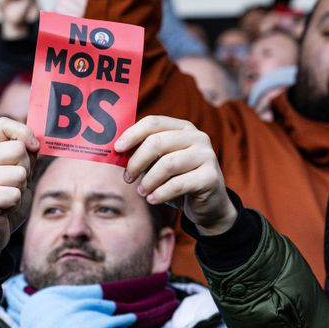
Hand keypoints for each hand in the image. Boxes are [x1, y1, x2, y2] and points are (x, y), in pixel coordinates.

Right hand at [0, 118, 39, 279]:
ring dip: (21, 189)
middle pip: (17, 149)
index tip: (34, 147)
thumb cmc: (4, 203)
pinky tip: (4, 209)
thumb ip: (25, 157)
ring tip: (8, 198)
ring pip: (20, 174)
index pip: (3, 124)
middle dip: (26, 168)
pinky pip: (15, 194)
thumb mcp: (16, 175)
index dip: (23, 132)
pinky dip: (15, 204)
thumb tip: (38, 140)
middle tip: (15, 185)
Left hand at [115, 116, 236, 235]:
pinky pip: (178, 184)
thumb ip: (144, 154)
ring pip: (167, 164)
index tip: (117, 148)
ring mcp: (207, 155)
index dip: (132, 134)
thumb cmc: (178, 181)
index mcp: (183, 128)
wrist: (208, 205)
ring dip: (148, 180)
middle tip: (127, 178)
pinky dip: (160, 193)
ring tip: (142, 191)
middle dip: (137, 161)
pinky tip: (152, 199)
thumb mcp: (159, 164)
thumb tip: (117, 151)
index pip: (153, 122)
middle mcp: (197, 137)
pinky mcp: (211, 177)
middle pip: (158, 142)